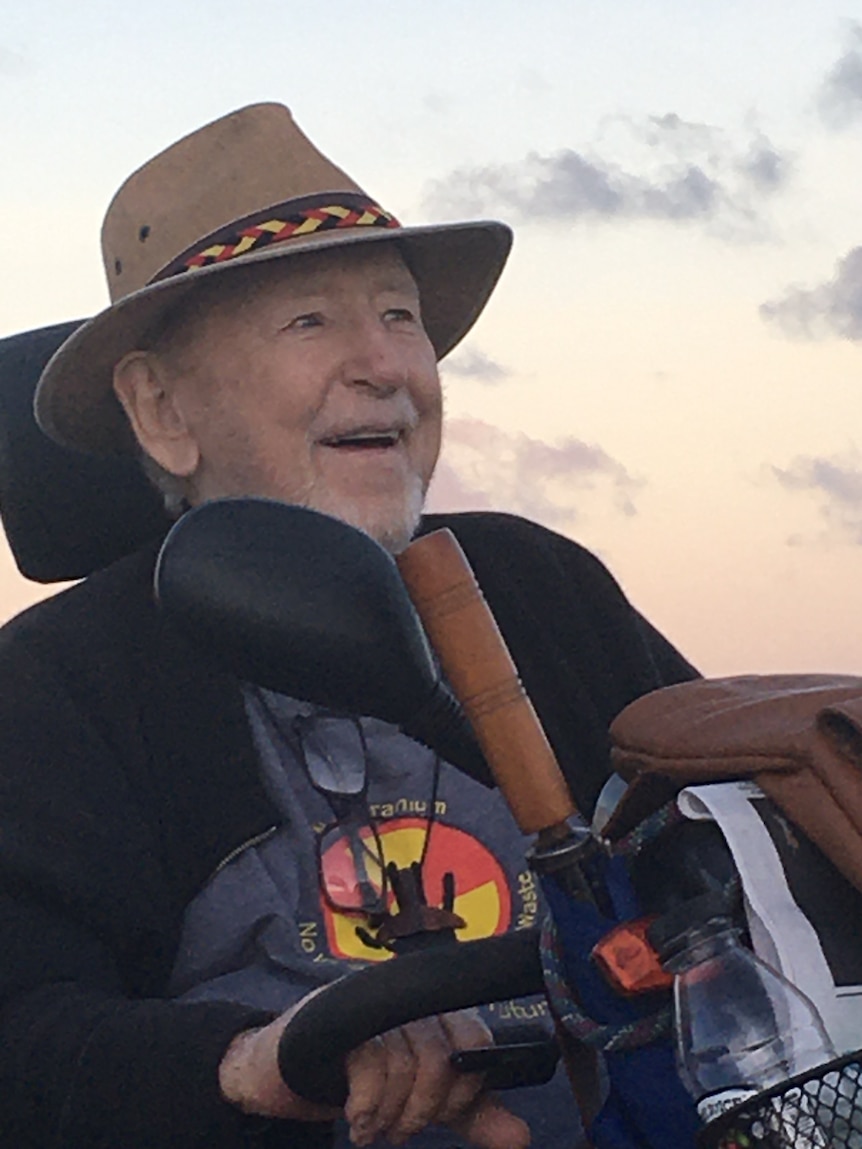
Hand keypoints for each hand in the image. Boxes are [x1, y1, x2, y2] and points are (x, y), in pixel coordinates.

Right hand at [219, 999, 529, 1146]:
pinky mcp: (338, 1014)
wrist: (282, 1069)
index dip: (465, 1086)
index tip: (444, 1114)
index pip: (475, 1037)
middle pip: (444, 1054)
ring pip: (409, 1063)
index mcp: (435, 1011)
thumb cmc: (357, 1079)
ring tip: (375, 1127)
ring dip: (392, 1114)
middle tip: (401, 1128)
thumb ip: (469, 1113)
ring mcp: (373, 1003)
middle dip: (425, 1109)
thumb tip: (519, 1137)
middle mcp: (408, 999)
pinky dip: (368, 1106)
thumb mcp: (422, 1101)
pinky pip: (372, 1064)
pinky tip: (358, 1121)